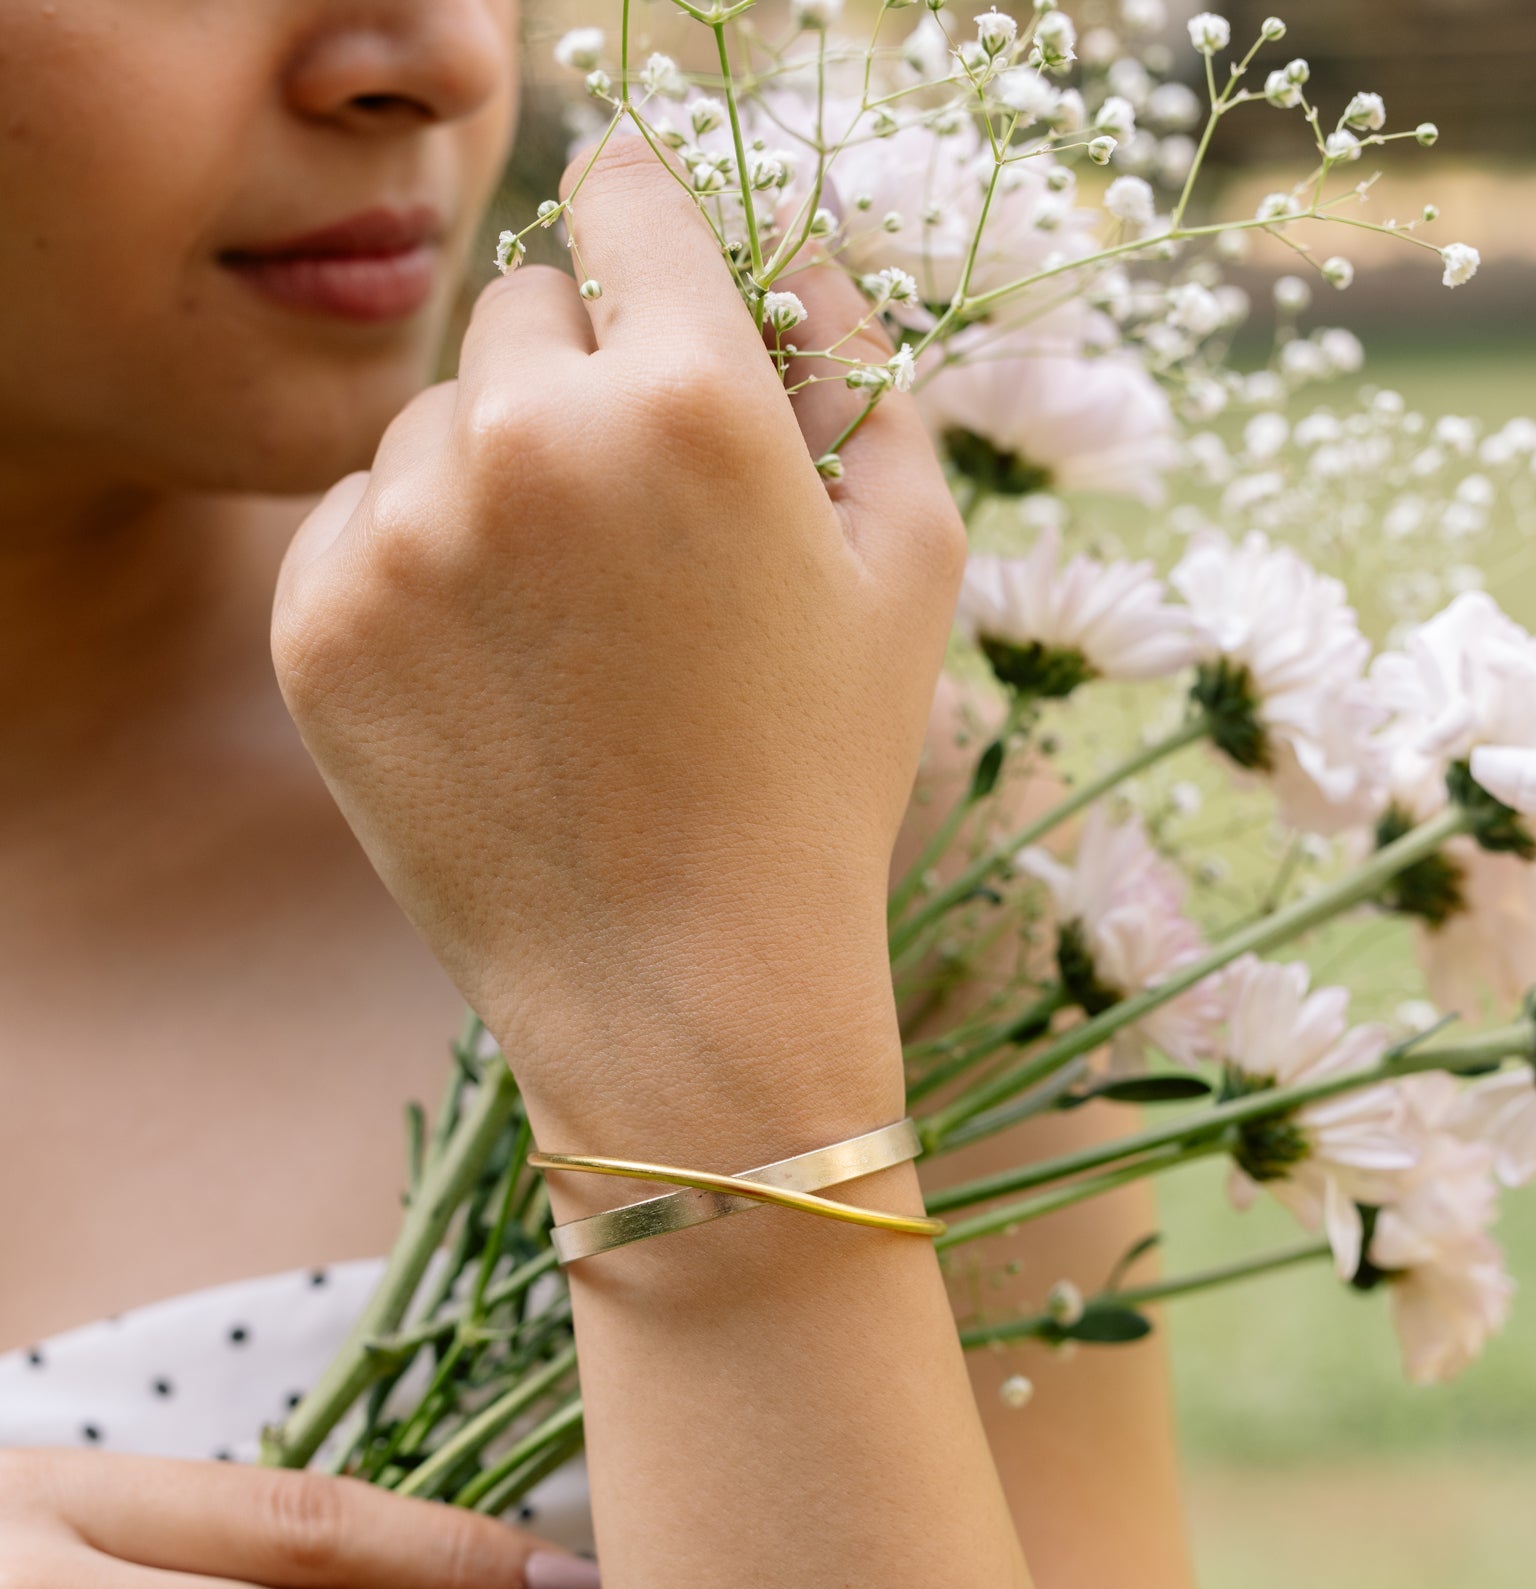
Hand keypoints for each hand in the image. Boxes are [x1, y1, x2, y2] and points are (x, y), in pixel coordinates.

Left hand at [272, 135, 964, 1154]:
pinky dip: (410, 566)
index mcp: (690, 399)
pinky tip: (490, 676)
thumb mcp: (910, 568)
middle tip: (631, 522)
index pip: (621, 193)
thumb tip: (797, 267)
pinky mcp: (316, 621)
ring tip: (564, 630)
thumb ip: (865, 375)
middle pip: (520, 306)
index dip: (646, 231)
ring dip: (487, 479)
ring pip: (429, 420)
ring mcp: (403, 532)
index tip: (649, 286)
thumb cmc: (815, 781)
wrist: (679, 988)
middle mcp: (526, 436)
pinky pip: (352, 519)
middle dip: (576, 378)